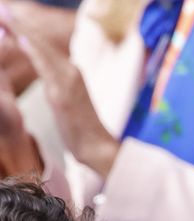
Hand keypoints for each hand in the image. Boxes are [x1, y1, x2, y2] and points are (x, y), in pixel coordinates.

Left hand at [0, 2, 119, 177]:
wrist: (99, 149)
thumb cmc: (84, 131)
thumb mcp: (70, 103)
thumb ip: (60, 86)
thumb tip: (52, 82)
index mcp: (72, 74)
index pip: (44, 46)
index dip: (24, 29)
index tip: (7, 16)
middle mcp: (72, 72)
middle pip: (41, 42)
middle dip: (18, 23)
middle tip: (1, 8)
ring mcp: (68, 82)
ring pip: (41, 49)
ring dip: (20, 29)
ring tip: (3, 14)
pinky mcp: (63, 96)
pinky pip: (45, 68)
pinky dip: (32, 50)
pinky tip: (19, 37)